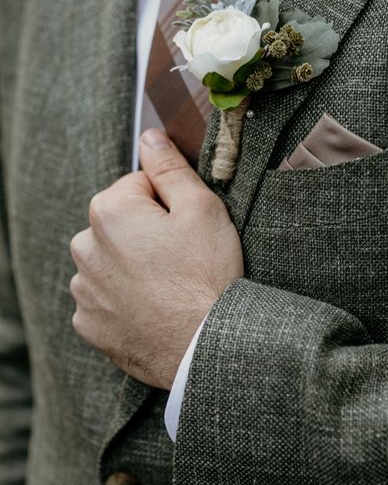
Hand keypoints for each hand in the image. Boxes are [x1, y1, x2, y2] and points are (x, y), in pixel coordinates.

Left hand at [69, 128, 243, 389]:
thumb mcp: (201, 208)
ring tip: (169, 285)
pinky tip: (153, 307)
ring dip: (132, 265)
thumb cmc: (207, 276)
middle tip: (181, 256)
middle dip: (146, 231)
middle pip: (120, 222)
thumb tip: (149, 137)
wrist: (206, 347)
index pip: (138, 185)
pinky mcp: (89, 324)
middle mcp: (85, 248)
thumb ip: (169, 167)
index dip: (168, 201)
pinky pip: (104, 298)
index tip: (186, 226)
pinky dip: (123, 299)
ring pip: (110, 260)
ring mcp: (84, 290)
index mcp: (110, 211)